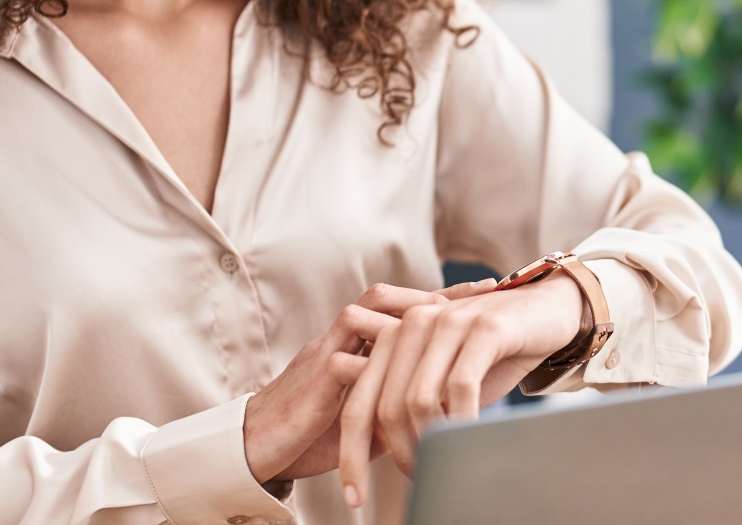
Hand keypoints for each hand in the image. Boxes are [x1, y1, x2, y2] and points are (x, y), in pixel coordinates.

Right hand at [241, 280, 495, 481]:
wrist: (257, 446)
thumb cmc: (311, 431)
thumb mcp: (365, 412)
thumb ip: (397, 399)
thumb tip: (442, 406)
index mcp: (350, 343)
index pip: (396, 309)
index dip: (438, 299)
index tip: (484, 294)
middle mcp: (337, 338)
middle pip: (383, 297)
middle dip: (433, 295)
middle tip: (478, 297)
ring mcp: (324, 354)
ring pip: (366, 315)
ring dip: (411, 318)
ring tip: (453, 322)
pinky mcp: (315, 380)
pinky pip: (351, 363)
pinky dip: (386, 367)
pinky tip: (419, 372)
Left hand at [337, 274, 586, 507]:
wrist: (549, 309)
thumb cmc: (495, 354)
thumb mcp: (447, 381)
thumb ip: (416, 409)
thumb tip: (395, 460)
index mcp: (395, 337)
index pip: (360, 401)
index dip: (352, 451)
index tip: (354, 494)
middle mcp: (414, 324)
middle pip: (382, 405)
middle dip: (393, 455)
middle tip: (412, 481)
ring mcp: (448, 322)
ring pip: (418, 399)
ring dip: (430, 443)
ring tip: (443, 465)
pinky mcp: (485, 327)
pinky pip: (461, 386)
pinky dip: (462, 421)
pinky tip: (469, 440)